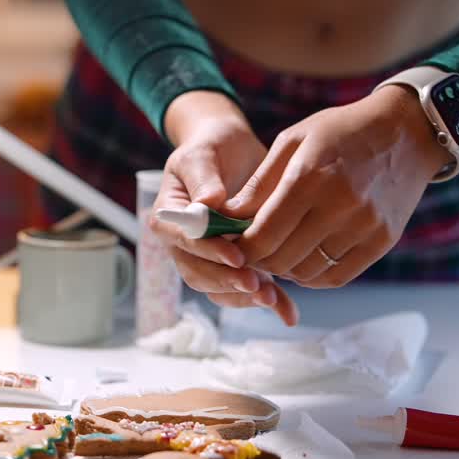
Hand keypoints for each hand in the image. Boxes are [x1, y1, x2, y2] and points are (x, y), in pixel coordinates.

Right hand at [152, 91, 298, 323]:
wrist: (232, 150)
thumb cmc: (212, 146)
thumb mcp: (203, 152)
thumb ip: (203, 176)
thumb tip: (209, 202)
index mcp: (170, 217)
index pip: (184, 241)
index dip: (208, 251)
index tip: (235, 255)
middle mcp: (184, 244)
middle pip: (198, 272)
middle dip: (227, 281)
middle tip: (256, 285)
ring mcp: (209, 257)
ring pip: (218, 288)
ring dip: (244, 296)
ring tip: (272, 298)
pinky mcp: (234, 263)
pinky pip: (244, 288)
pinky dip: (267, 301)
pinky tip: (288, 312)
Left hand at [234, 86, 447, 287]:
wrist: (407, 132)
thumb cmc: (341, 131)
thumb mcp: (294, 141)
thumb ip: (259, 183)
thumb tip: (227, 218)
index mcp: (309, 176)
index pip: (263, 235)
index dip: (241, 248)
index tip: (232, 244)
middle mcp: (339, 205)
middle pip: (282, 258)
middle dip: (258, 260)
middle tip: (251, 250)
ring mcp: (365, 226)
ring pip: (307, 272)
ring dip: (284, 268)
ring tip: (278, 250)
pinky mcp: (382, 241)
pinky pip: (336, 277)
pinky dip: (313, 275)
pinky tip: (304, 258)